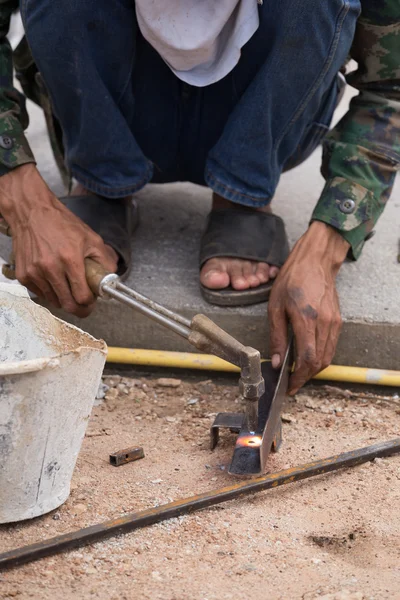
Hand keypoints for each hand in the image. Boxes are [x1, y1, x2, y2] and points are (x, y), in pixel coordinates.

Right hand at [0, 164, 117, 316]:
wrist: (32, 212)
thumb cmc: (61, 223)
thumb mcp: (91, 238)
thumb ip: (105, 260)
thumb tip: (111, 278)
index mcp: (70, 259)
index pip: (82, 297)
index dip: (90, 303)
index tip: (92, 300)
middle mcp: (50, 268)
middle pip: (68, 305)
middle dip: (79, 308)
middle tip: (84, 303)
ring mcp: (35, 273)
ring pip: (54, 301)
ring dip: (64, 298)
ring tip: (68, 285)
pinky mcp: (24, 275)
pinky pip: (40, 294)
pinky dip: (50, 292)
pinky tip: (54, 279)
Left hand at [268, 221, 349, 393]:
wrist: (315, 262)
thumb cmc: (292, 281)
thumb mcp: (275, 307)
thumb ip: (276, 336)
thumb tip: (276, 361)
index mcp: (306, 320)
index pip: (307, 358)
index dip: (299, 377)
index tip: (290, 386)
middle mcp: (324, 323)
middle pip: (319, 362)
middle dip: (305, 377)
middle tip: (292, 383)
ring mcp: (334, 322)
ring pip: (328, 357)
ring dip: (314, 369)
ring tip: (298, 373)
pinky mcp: (338, 321)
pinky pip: (331, 346)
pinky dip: (321, 357)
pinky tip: (308, 357)